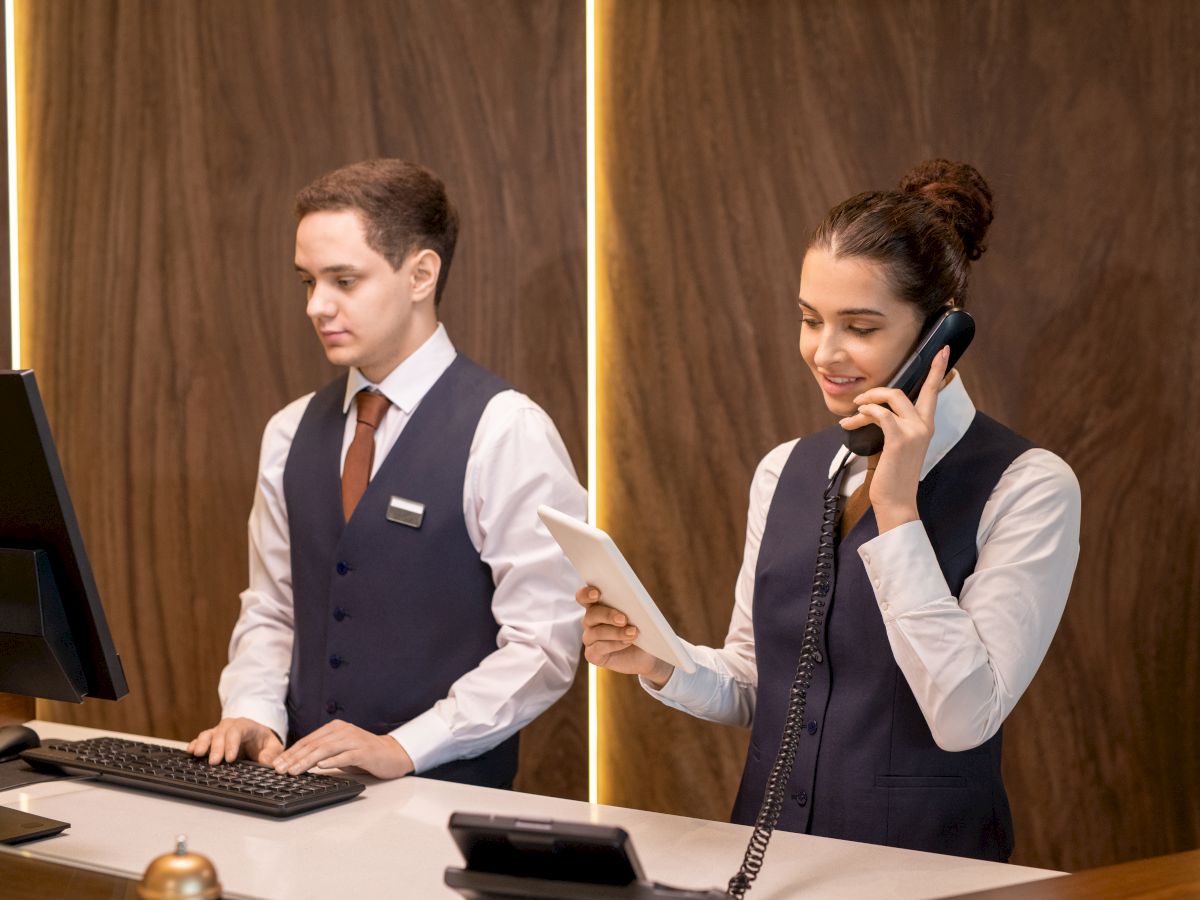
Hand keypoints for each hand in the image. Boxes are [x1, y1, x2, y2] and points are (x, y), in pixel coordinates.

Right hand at [187, 717, 283, 765]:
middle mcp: (231, 726)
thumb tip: (266, 762)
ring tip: (197, 754)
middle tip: (214, 762)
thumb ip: (271, 755)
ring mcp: (219, 732)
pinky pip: (201, 740)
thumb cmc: (265, 744)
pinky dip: (195, 744)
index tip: (230, 759)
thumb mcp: (274, 748)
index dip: (232, 744)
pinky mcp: (211, 740)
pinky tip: (189, 751)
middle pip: (221, 733)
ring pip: (208, 734)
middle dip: (217, 747)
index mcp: (247, 726)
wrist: (258, 740)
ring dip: (203, 744)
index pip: (238, 731)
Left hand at [271, 720, 414, 778]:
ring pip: (326, 750)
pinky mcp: (364, 751)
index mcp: (335, 728)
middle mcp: (343, 731)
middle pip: (314, 744)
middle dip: (294, 758)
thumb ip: (323, 753)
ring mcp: (354, 740)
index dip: (291, 752)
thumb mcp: (340, 751)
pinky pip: (346, 755)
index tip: (276, 764)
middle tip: (279, 769)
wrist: (393, 754)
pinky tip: (321, 767)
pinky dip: (332, 761)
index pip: (308, 740)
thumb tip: (296, 764)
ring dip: (307, 761)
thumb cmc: (364, 754)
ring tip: (294, 771)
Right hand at [576, 585, 673, 687]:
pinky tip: (627, 642)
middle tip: (623, 619)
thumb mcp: (640, 614)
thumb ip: (633, 605)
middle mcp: (590, 620)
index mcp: (597, 605)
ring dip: (616, 632)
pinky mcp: (592, 654)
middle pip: (591, 614)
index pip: (584, 596)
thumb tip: (634, 601)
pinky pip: (598, 648)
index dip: (587, 593)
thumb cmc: (642, 629)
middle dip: (608, 615)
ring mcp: (589, 638)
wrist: (646, 654)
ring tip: (633, 632)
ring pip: (597, 632)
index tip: (598, 593)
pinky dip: (615, 644)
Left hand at [838, 346, 949, 532]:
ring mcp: (914, 431)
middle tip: (858, 402)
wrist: (896, 501)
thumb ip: (891, 425)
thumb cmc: (893, 475)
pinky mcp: (899, 439)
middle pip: (901, 390)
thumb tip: (872, 410)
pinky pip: (880, 413)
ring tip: (851, 415)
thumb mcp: (895, 445)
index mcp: (926, 425)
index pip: (934, 390)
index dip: (937, 368)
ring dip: (866, 401)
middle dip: (875, 391)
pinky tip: (855, 420)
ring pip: (890, 397)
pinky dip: (865, 412)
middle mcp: (924, 425)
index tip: (943, 349)